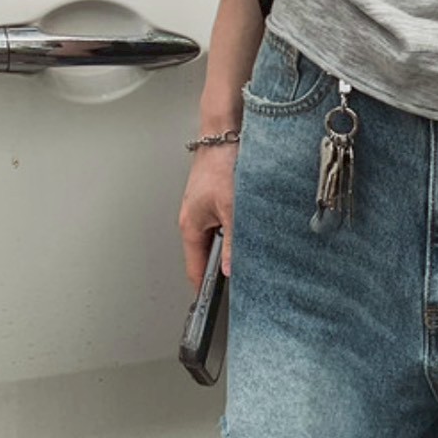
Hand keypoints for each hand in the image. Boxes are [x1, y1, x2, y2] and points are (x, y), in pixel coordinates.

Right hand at [179, 145, 237, 289]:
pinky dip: (233, 230)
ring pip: (216, 238)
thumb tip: (231, 267)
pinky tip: (248, 228)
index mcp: (190, 226)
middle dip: (219, 268)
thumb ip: (233, 241)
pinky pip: (222, 223)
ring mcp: (203, 208)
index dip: (202, 288)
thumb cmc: (221, 164)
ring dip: (229, 247)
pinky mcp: (214, 198)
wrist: (224, 133)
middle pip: (205, 255)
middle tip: (238, 282)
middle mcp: (193, 219)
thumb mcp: (232, 208)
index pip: (193, 268)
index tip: (210, 304)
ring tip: (246, 254)